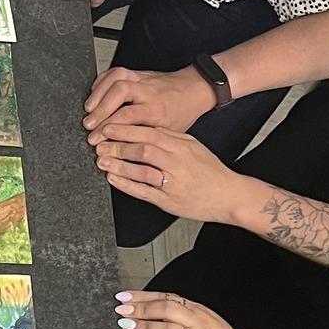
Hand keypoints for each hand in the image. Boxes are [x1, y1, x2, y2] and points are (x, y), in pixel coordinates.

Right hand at [85, 63, 210, 136]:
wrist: (194, 90)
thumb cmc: (182, 113)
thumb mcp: (169, 132)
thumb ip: (147, 138)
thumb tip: (122, 150)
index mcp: (157, 109)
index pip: (128, 116)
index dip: (108, 127)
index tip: (96, 138)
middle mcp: (149, 91)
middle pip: (120, 91)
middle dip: (101, 108)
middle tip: (88, 124)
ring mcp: (142, 79)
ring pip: (117, 77)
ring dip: (99, 92)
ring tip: (88, 109)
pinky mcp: (137, 73)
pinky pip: (116, 71)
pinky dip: (102, 81)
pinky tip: (95, 94)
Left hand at [91, 121, 239, 220]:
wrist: (228, 194)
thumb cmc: (210, 170)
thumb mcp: (192, 146)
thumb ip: (170, 137)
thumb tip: (145, 128)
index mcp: (181, 146)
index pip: (149, 133)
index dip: (126, 130)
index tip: (109, 127)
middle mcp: (176, 163)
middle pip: (142, 150)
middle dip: (118, 146)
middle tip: (99, 144)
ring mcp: (172, 183)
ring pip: (141, 171)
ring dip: (118, 165)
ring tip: (101, 161)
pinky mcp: (168, 201)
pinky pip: (143, 192)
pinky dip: (126, 185)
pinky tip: (113, 179)